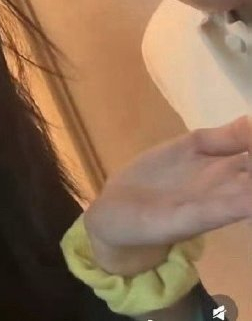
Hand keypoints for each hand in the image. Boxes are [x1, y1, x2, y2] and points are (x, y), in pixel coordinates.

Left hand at [83, 115, 251, 275]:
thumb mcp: (190, 148)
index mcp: (228, 167)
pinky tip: (250, 197)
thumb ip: (223, 137)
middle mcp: (228, 186)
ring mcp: (212, 203)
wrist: (116, 212)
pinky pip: (223, 209)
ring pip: (250, 192)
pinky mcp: (190, 218)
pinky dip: (241, 202)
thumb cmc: (156, 180)